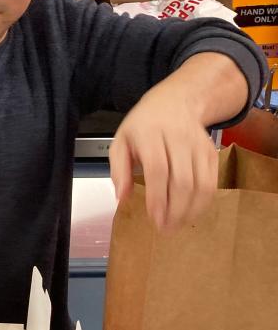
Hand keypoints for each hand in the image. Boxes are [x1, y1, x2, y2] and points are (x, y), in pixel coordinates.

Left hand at [110, 81, 217, 230]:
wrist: (175, 101)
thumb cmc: (142, 125)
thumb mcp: (120, 141)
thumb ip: (118, 169)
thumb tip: (121, 198)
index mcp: (149, 134)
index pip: (157, 169)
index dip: (157, 196)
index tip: (153, 218)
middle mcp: (177, 138)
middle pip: (182, 179)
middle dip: (175, 209)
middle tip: (165, 229)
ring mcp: (198, 144)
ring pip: (201, 183)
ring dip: (190, 210)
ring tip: (177, 225)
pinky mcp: (211, 152)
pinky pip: (212, 181)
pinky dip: (203, 201)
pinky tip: (191, 212)